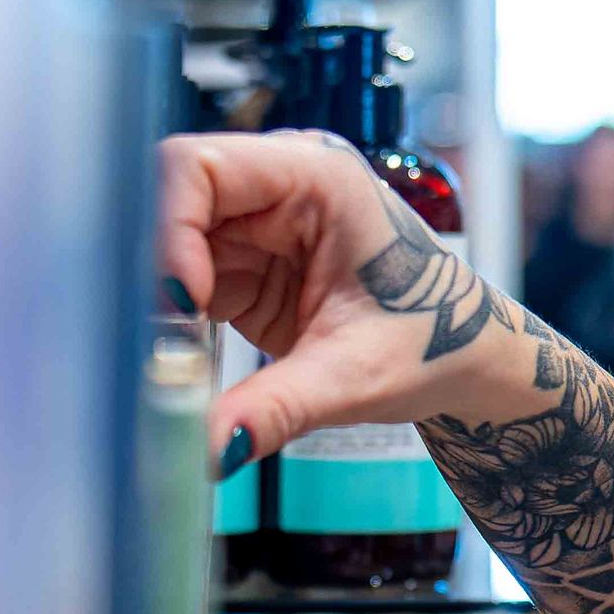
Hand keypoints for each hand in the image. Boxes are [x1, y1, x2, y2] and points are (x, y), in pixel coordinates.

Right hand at [155, 131, 492, 463]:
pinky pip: (177, 281)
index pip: (196, 167)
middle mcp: (279, 184)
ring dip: (158, 300)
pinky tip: (185, 356)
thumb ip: (275, 408)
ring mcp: (256, 223)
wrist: (461, 355)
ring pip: (162, 244)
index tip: (179, 299)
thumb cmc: (434, 339)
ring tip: (176, 355)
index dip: (167, 227)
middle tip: (162, 338)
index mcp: (317, 176)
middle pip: (168, 201)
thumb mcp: (355, 378)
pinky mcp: (241, 264)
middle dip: (152, 267)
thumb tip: (207, 447)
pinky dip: (170, 320)